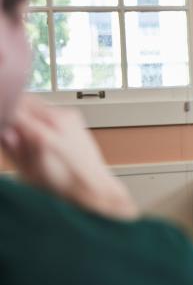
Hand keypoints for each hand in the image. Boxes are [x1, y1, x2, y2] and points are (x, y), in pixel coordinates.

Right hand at [0, 95, 137, 219]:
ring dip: (26, 112)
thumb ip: (11, 148)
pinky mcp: (74, 115)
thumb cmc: (62, 183)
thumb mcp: (27, 172)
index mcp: (42, 136)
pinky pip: (48, 108)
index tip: (3, 124)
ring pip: (34, 102)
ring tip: (28, 134)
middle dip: (12, 111)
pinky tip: (45, 134)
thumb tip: (3, 129)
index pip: (11, 110)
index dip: (3, 115)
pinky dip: (40, 115)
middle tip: (13, 132)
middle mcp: (57, 121)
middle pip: (22, 100)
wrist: (93, 183)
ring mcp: (67, 115)